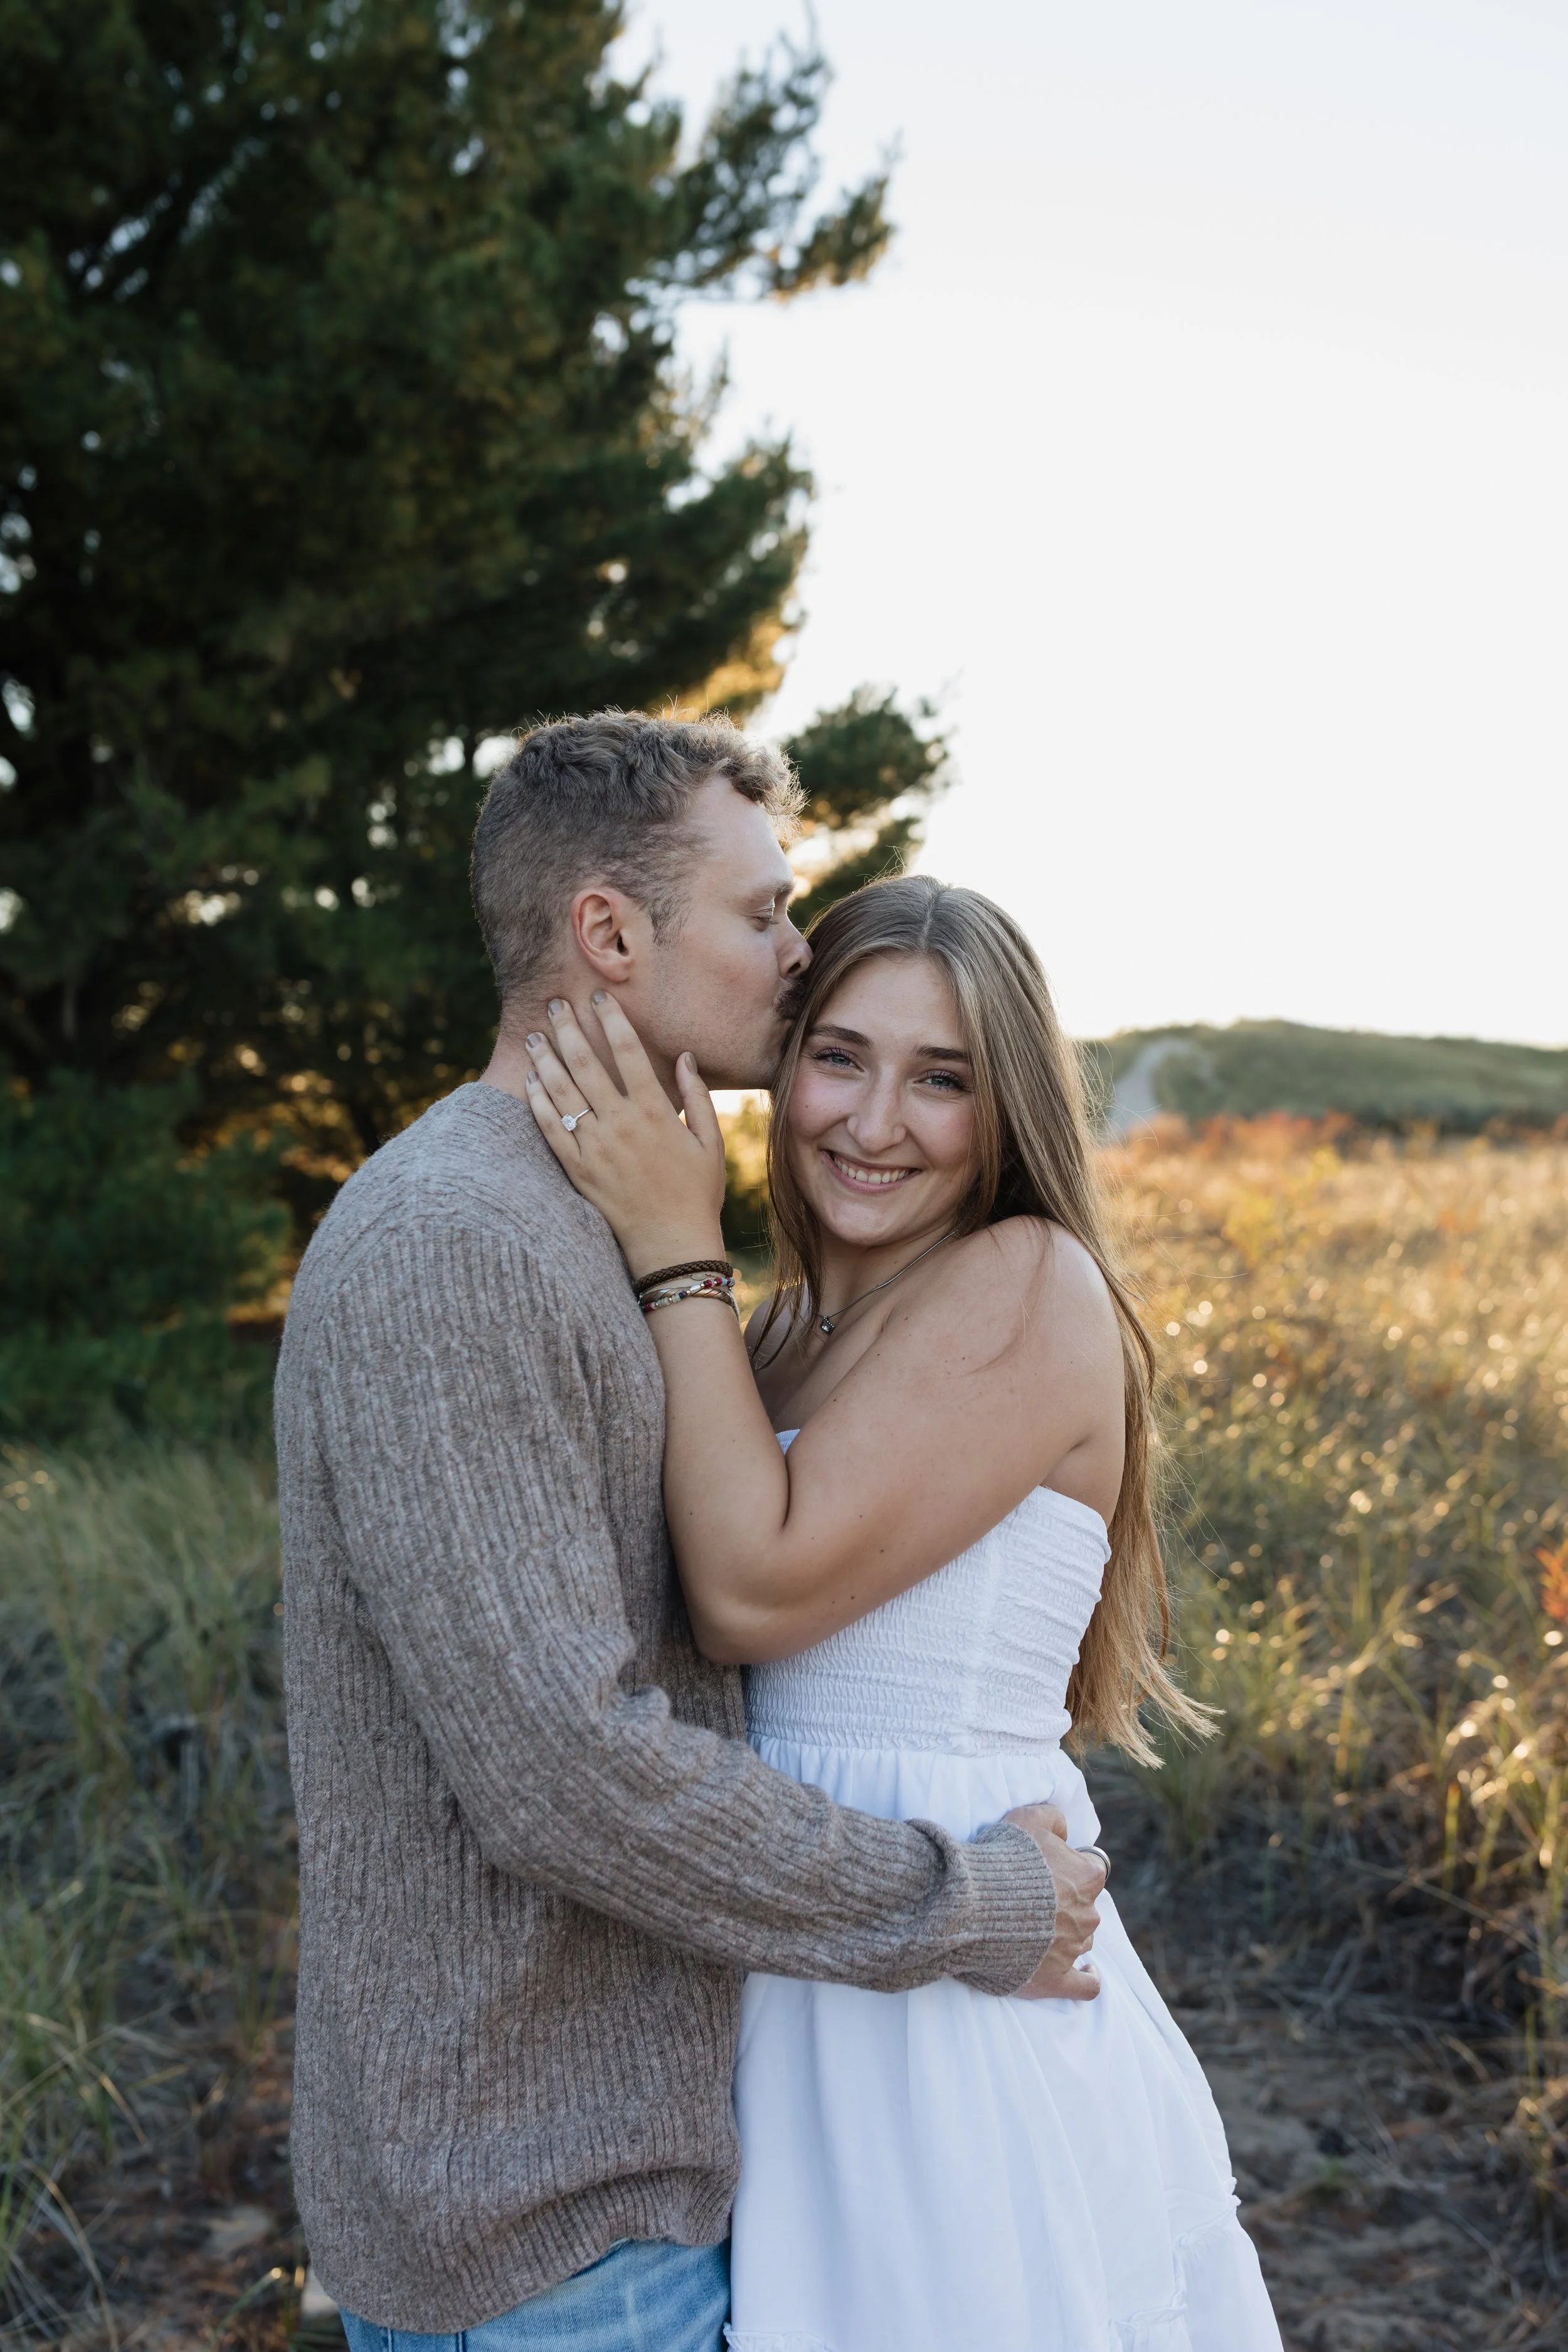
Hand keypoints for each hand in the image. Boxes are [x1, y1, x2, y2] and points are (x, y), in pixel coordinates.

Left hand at [524, 995, 727, 1275]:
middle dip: (568, 1029)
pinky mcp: (578, 1171)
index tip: (598, 998)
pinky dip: (538, 1103)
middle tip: (554, 1004)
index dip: (611, 1020)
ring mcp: (596, 1148)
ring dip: (545, 1060)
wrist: (672, 1245)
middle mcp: (622, 1125)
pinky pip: (551, 1130)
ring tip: (534, 1036)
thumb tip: (686, 1056)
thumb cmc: (698, 1193)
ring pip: (562, 1093)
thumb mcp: (710, 1143)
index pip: (628, 1052)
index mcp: (656, 1112)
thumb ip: (697, 1096)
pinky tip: (530, 1082)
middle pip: (586, 1064)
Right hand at [1004, 1803, 1105, 2001]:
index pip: (1091, 1869)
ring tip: (1032, 1929)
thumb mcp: (1029, 1818)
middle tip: (1030, 1898)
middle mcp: (1087, 1913)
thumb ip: (1054, 1818)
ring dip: (1064, 1934)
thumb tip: (1065, 1830)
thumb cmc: (1003, 1859)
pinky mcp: (1057, 1978)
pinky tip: (1086, 1972)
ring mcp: (1074, 1948)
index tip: (1047, 1870)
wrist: (976, 1905)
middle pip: (1084, 1906)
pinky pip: (1086, 1985)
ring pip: (1080, 1939)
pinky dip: (1088, 1978)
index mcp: (1087, 1877)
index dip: (1069, 1867)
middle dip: (1063, 1902)